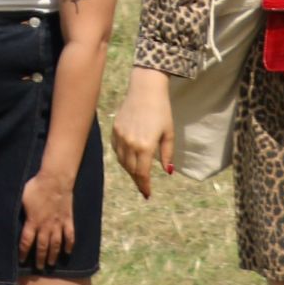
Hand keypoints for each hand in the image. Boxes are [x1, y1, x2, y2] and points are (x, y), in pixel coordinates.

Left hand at [19, 169, 76, 268]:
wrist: (55, 180)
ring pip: (56, 244)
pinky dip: (69, 245)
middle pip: (42, 247)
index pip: (26, 242)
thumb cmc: (36, 187)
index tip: (22, 261)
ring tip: (51, 264)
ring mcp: (58, 224)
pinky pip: (70, 235)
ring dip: (53, 255)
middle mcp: (46, 226)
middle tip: (39, 268)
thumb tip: (8, 214)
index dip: (24, 253)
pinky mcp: (68, 220)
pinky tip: (67, 252)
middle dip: (40, 259)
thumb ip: (18, 210)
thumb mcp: (21, 198)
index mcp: (33, 222)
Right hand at [112, 67, 175, 196]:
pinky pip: (116, 150)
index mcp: (145, 146)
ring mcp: (120, 137)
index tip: (147, 194)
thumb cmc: (161, 110)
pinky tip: (129, 159)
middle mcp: (130, 144)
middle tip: (143, 187)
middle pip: (131, 169)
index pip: (142, 173)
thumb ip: (167, 154)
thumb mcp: (168, 133)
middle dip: (138, 180)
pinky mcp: (115, 130)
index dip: (144, 186)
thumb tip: (167, 171)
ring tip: (137, 174)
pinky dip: (122, 158)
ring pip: (122, 161)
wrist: (145, 90)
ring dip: (129, 170)